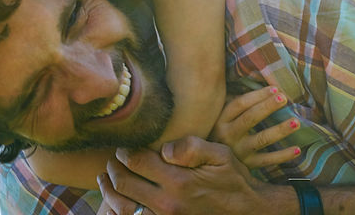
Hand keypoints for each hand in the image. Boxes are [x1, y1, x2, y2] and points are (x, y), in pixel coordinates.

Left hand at [98, 136, 281, 214]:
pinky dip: (120, 210)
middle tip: (114, 160)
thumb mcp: (220, 155)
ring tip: (107, 179)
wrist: (247, 211)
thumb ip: (192, 147)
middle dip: (114, 168)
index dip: (124, 150)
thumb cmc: (232, 180)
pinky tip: (119, 200)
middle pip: (123, 183)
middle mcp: (167, 203)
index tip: (125, 146)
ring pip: (122, 206)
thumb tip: (165, 149)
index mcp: (178, 180)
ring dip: (110, 191)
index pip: (135, 161)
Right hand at [208, 86, 300, 167]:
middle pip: (250, 118)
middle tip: (284, 98)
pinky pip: (268, 160)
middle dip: (268, 107)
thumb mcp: (220, 117)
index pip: (240, 104)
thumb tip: (259, 84)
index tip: (275, 88)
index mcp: (221, 120)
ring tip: (296, 121)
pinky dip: (283, 156)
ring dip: (280, 130)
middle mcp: (228, 135)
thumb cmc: (220, 132)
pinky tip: (298, 149)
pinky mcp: (248, 165)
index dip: (258, 95)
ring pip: (261, 139)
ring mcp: (238, 151)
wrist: (210, 164)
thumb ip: (235, 104)